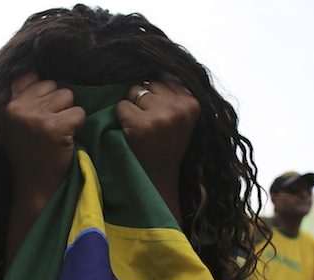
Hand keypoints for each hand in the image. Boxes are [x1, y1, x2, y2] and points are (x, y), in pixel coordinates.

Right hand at [0, 72, 85, 205]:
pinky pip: (79, 112)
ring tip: (56, 135)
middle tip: (48, 130)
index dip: (42, 92)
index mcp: (1, 104)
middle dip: (57, 104)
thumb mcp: (14, 123)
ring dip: (68, 114)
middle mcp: (14, 107)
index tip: (41, 113)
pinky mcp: (53, 127)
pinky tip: (65, 141)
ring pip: (68, 95)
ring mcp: (33, 116)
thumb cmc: (29, 154)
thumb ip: (21, 96)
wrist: (35, 188)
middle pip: (52, 84)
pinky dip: (78, 126)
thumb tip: (37, 66)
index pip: (30, 75)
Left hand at [116, 74, 200, 222]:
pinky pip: (122, 106)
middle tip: (150, 125)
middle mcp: (180, 108)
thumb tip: (155, 64)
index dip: (156, 93)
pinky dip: (121, 118)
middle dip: (144, 99)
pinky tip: (132, 134)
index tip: (158, 113)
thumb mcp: (181, 119)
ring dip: (132, 108)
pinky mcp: (142, 125)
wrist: (158, 180)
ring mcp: (161, 116)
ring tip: (141, 129)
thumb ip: (174, 93)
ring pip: (134, 91)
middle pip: (149, 83)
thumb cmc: (166, 147)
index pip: (166, 77)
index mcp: (193, 104)